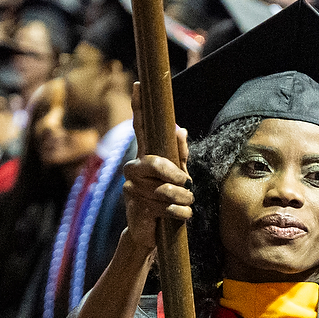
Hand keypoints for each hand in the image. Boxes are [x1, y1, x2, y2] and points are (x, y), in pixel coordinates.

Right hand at [121, 119, 191, 247]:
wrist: (151, 232)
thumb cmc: (167, 198)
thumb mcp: (178, 175)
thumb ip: (179, 154)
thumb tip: (180, 128)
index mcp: (144, 156)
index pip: (140, 128)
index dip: (139, 107)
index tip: (138, 86)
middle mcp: (133, 168)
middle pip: (155, 163)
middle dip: (176, 176)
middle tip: (187, 184)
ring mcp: (132, 188)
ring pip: (164, 189)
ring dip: (183, 199)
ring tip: (185, 203)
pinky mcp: (136, 208)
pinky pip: (165, 207)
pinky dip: (181, 213)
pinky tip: (181, 215)